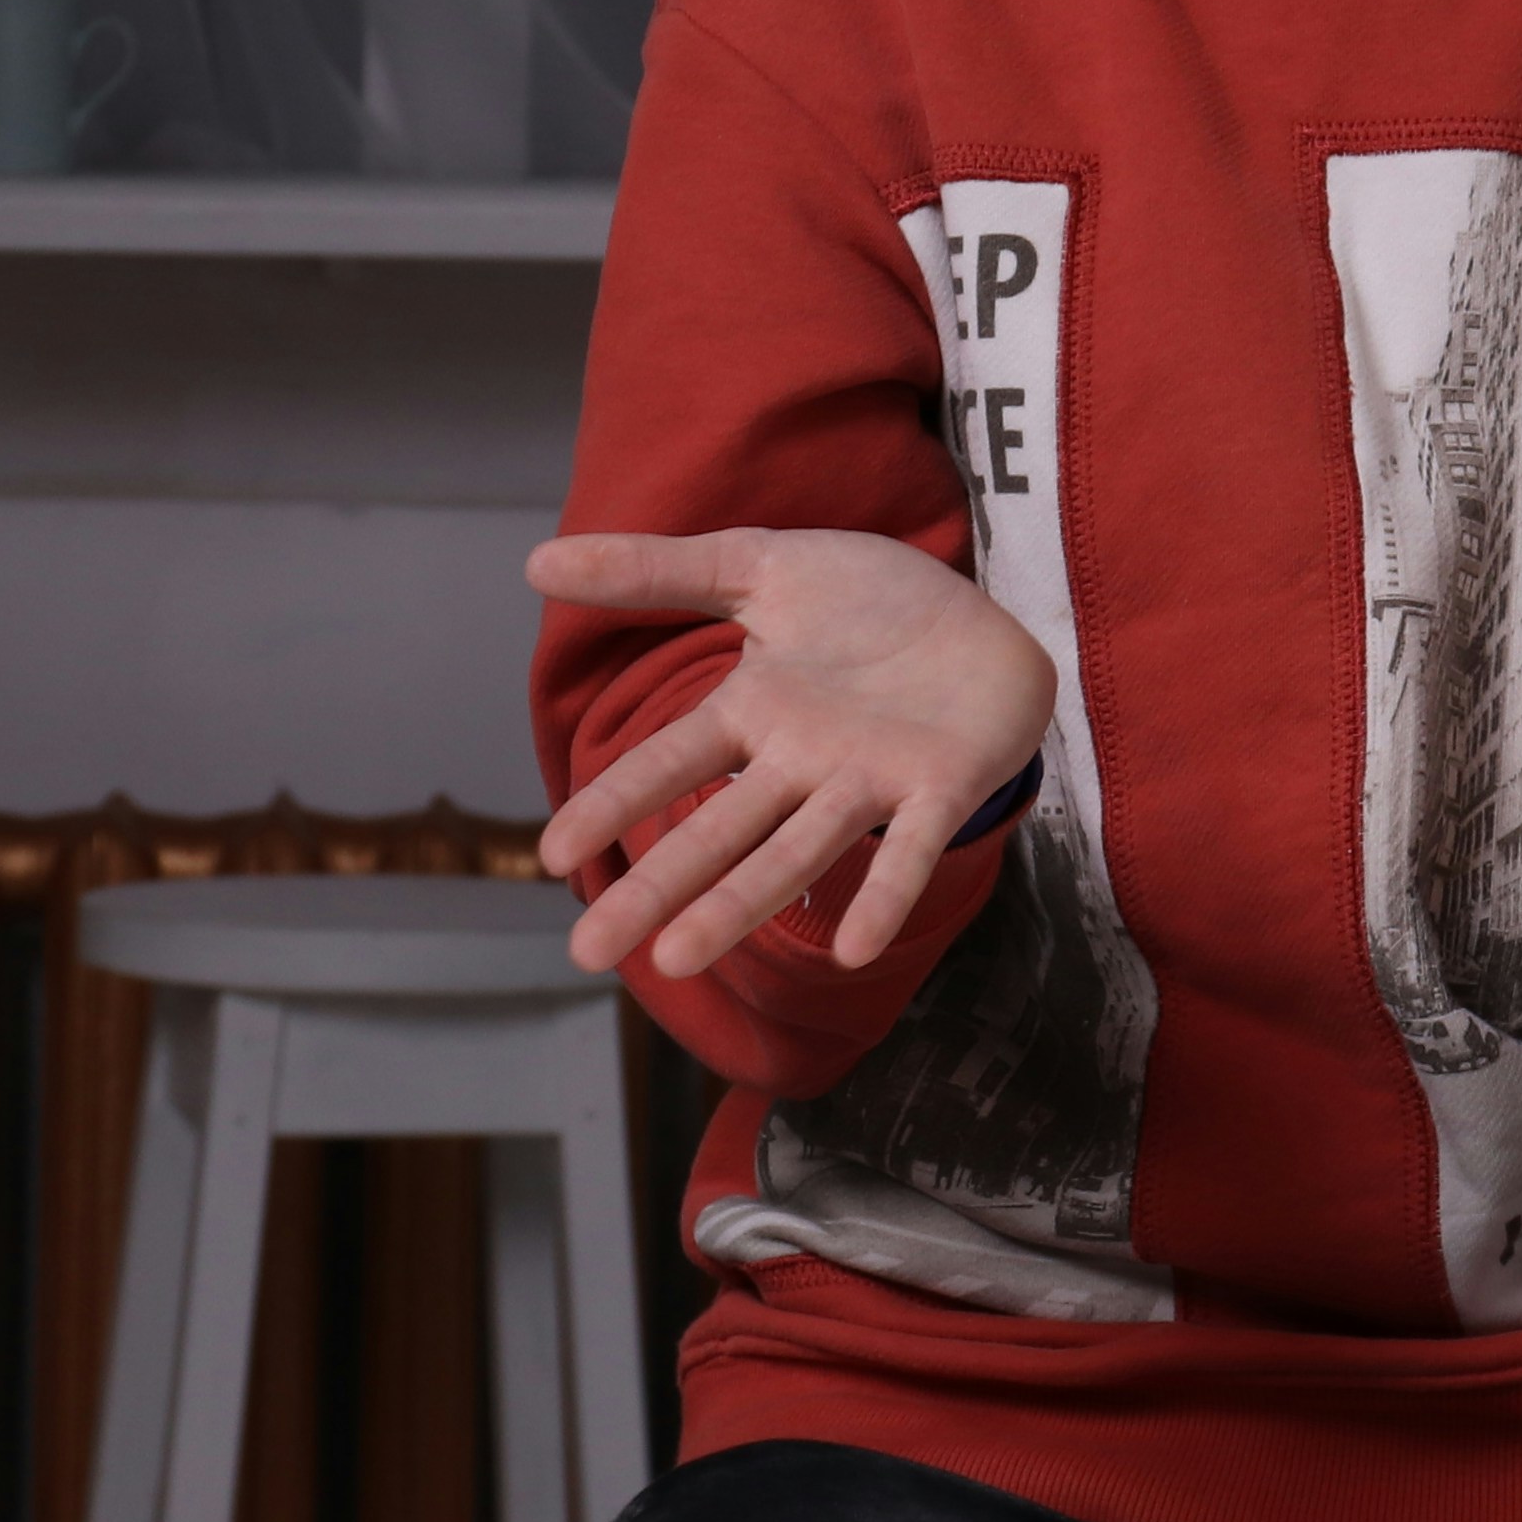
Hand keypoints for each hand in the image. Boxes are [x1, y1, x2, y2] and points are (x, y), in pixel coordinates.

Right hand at [529, 527, 1060, 976]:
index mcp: (754, 713)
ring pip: (795, 853)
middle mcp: (802, 762)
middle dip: (654, 889)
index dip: (613, 803)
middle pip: (716, 833)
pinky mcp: (943, 787)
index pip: (669, 762)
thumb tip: (534, 562)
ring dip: (739, 906)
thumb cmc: (871, 603)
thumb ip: (657, 570)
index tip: (554, 857)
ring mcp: (870, 781)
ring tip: (678, 959)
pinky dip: (885, 893)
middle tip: (587, 955)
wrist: (987, 609)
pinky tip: (856, 946)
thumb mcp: (758, 566)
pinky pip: (911, 849)